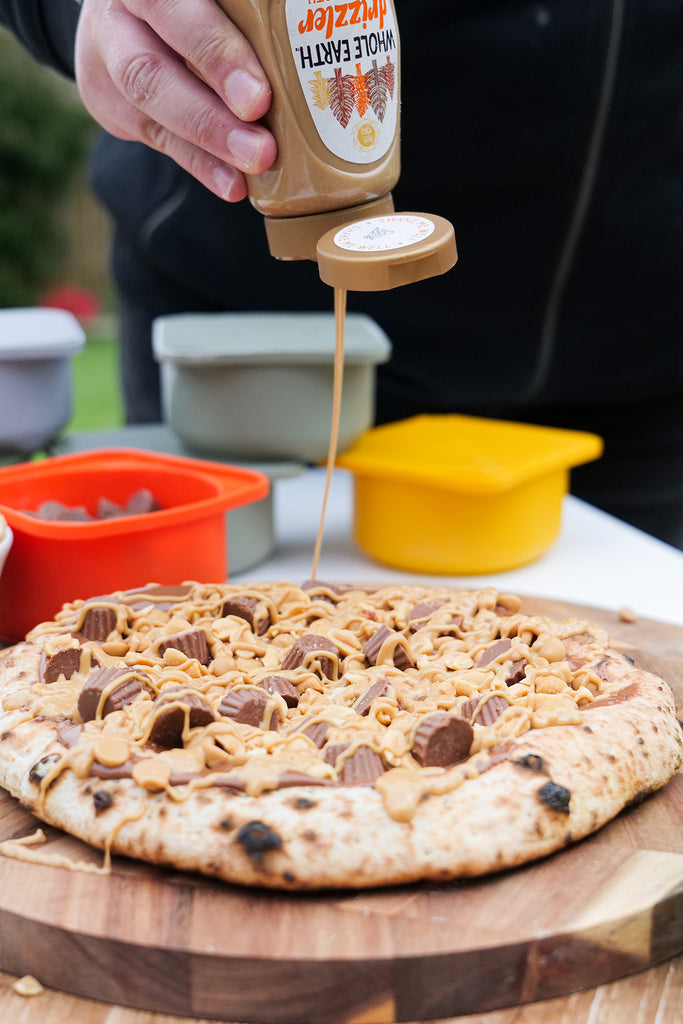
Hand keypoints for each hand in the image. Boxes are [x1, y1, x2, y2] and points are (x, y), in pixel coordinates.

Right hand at [75, 0, 276, 200]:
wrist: (129, 11)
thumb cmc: (192, 2)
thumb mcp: (212, 3)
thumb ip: (243, 16)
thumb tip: (301, 40)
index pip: (169, 9)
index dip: (213, 52)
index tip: (258, 98)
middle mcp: (117, 16)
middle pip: (149, 69)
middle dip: (209, 116)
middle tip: (260, 148)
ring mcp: (107, 61)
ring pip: (150, 105)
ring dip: (209, 143)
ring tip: (254, 164)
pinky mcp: (112, 103)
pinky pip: (160, 138)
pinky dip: (202, 163)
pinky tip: (233, 183)